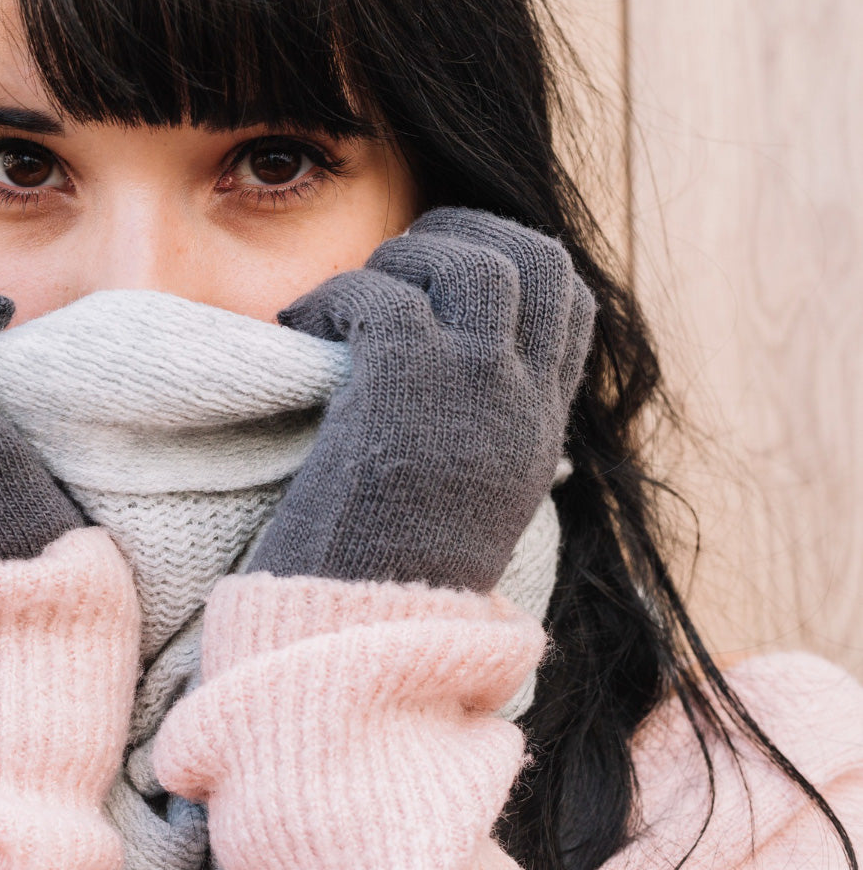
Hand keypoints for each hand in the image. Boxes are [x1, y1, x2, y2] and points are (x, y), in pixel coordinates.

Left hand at [247, 206, 596, 591]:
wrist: (361, 636)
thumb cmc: (384, 571)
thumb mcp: (463, 496)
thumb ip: (473, 427)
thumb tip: (440, 364)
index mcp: (536, 428)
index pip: (570, 298)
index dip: (512, 257)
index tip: (445, 271)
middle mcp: (518, 404)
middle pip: (534, 256)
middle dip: (461, 233)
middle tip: (397, 262)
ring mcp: (470, 393)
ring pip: (469, 261)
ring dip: (401, 259)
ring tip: (350, 302)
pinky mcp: (402, 392)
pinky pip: (379, 295)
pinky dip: (331, 297)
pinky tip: (300, 330)